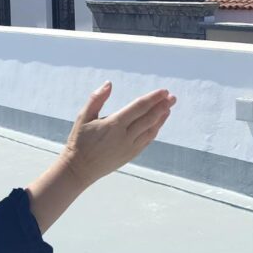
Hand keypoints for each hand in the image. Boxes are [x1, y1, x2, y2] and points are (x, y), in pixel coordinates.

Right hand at [59, 82, 176, 186]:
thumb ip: (97, 99)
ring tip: (168, 108)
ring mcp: (129, 147)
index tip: (164, 91)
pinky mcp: (130, 155)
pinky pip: (147, 141)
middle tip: (172, 97)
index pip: (139, 107)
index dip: (153, 98)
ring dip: (161, 118)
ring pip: (151, 130)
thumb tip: (109, 83)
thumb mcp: (83, 117)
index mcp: (114, 124)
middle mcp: (125, 136)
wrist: (79, 169)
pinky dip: (155, 130)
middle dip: (162, 106)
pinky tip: (158, 123)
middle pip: (149, 118)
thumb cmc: (79, 141)